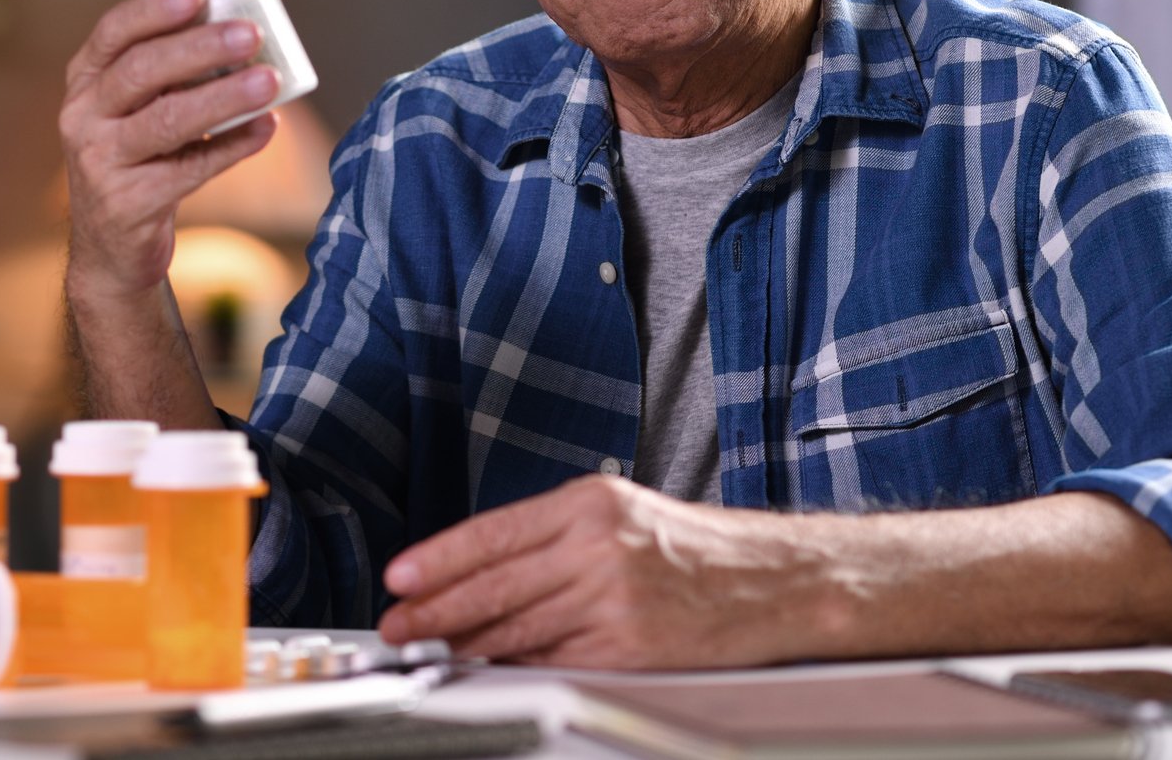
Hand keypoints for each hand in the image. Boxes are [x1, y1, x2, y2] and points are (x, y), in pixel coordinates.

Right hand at [59, 0, 281, 296]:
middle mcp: (82, 117)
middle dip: (199, 48)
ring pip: (167, 121)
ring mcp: (100, 162)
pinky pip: (190, 169)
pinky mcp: (128, 204)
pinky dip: (233, 147)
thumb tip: (244, 36)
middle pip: (141, 71)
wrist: (112, 247)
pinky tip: (266, 128)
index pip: (113, 32)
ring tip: (269, 81)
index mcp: (85, 80)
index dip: (154, 10)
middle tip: (250, 35)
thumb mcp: (136, 110)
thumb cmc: (138, 159)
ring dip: (224, 97)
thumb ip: (173, 75)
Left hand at [375, 476, 835, 669]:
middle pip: (493, 584)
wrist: (774, 581)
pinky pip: (555, 661)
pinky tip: (490, 668)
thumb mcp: (622, 513)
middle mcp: (598, 547)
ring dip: (466, 642)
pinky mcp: (628, 649)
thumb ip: (554, 535)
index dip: (438, 558)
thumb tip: (483, 568)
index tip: (400, 576)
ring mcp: (612, 601)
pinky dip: (517, 666)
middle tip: (397, 622)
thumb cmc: (697, 549)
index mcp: (590, 503)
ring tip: (431, 649)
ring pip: (517, 627)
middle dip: (435, 608)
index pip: (492, 532)